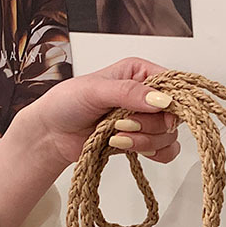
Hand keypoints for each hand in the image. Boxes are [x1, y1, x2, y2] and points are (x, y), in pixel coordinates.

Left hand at [0, 57, 180, 226]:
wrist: (53, 134)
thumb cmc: (66, 103)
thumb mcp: (95, 90)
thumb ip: (128, 93)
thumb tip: (161, 99)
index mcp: (139, 73)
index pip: (173, 85)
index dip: (171, 102)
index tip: (159, 113)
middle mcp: (146, 95)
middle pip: (172, 115)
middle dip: (149, 125)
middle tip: (122, 124)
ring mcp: (145, 120)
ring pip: (169, 135)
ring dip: (145, 141)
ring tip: (117, 137)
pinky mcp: (143, 141)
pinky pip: (165, 151)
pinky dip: (151, 153)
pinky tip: (129, 147)